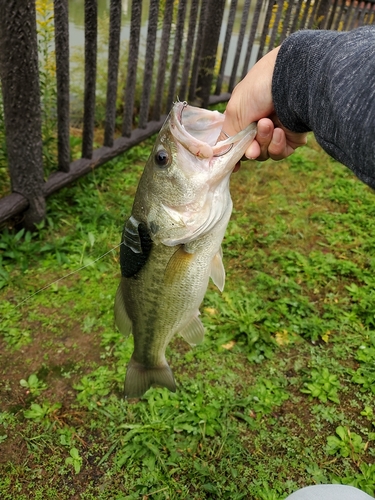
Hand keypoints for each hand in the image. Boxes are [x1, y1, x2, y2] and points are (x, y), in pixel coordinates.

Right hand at [220, 47, 306, 161]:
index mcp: (244, 115)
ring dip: (264, 141)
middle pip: (249, 151)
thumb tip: (220, 158)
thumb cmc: (259, 89)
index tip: (234, 165)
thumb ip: (227, 139)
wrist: (292, 80)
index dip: (233, 154)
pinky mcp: (292, 137)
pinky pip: (279, 153)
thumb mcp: (234, 113)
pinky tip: (279, 131)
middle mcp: (259, 124)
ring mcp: (276, 131)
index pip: (236, 141)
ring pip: (264, 153)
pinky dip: (277, 145)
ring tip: (267, 124)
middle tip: (252, 146)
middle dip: (250, 149)